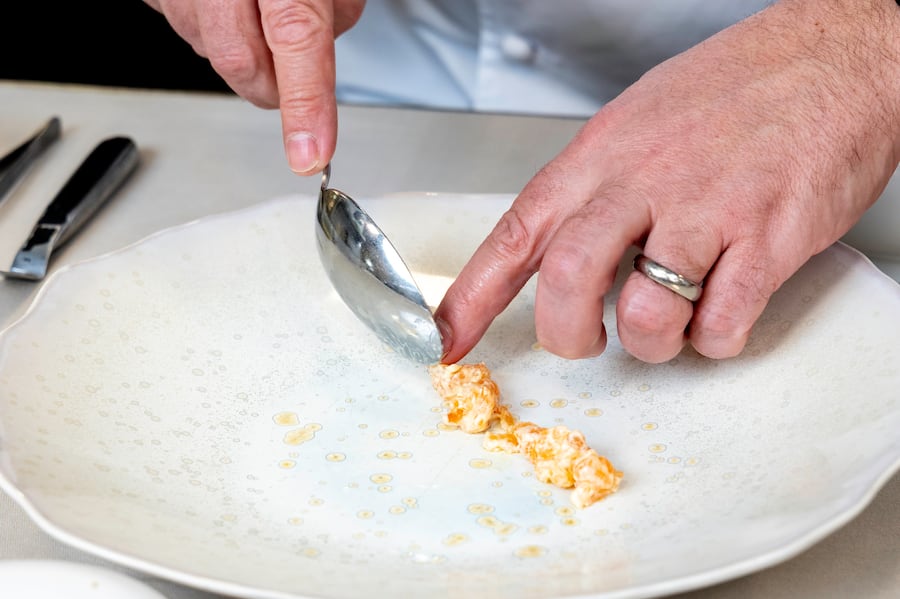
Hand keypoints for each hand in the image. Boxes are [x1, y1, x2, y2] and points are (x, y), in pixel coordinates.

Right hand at [143, 0, 364, 173]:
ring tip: (258, 1)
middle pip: (245, 65)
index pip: (296, 41)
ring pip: (214, 52)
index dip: (305, 104)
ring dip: (246, 48)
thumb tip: (334, 29)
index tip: (310, 154)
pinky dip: (215, 26)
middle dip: (278, 86)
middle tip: (298, 69)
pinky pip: (189, 28)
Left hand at [435, 0, 899, 363]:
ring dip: (653, 341)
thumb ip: (593, 188)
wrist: (835, 53)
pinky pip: (722, 325)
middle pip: (570, 280)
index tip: (445, 339)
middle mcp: (643, 181)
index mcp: (600, 155)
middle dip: (568, 333)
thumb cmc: (736, 88)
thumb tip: (560, 250)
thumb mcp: (637, 121)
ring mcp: (706, 209)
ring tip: (675, 317)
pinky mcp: (768, 238)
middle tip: (588, 339)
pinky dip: (716, 340)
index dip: (471, 296)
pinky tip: (725, 310)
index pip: (516, 233)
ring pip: (647, 315)